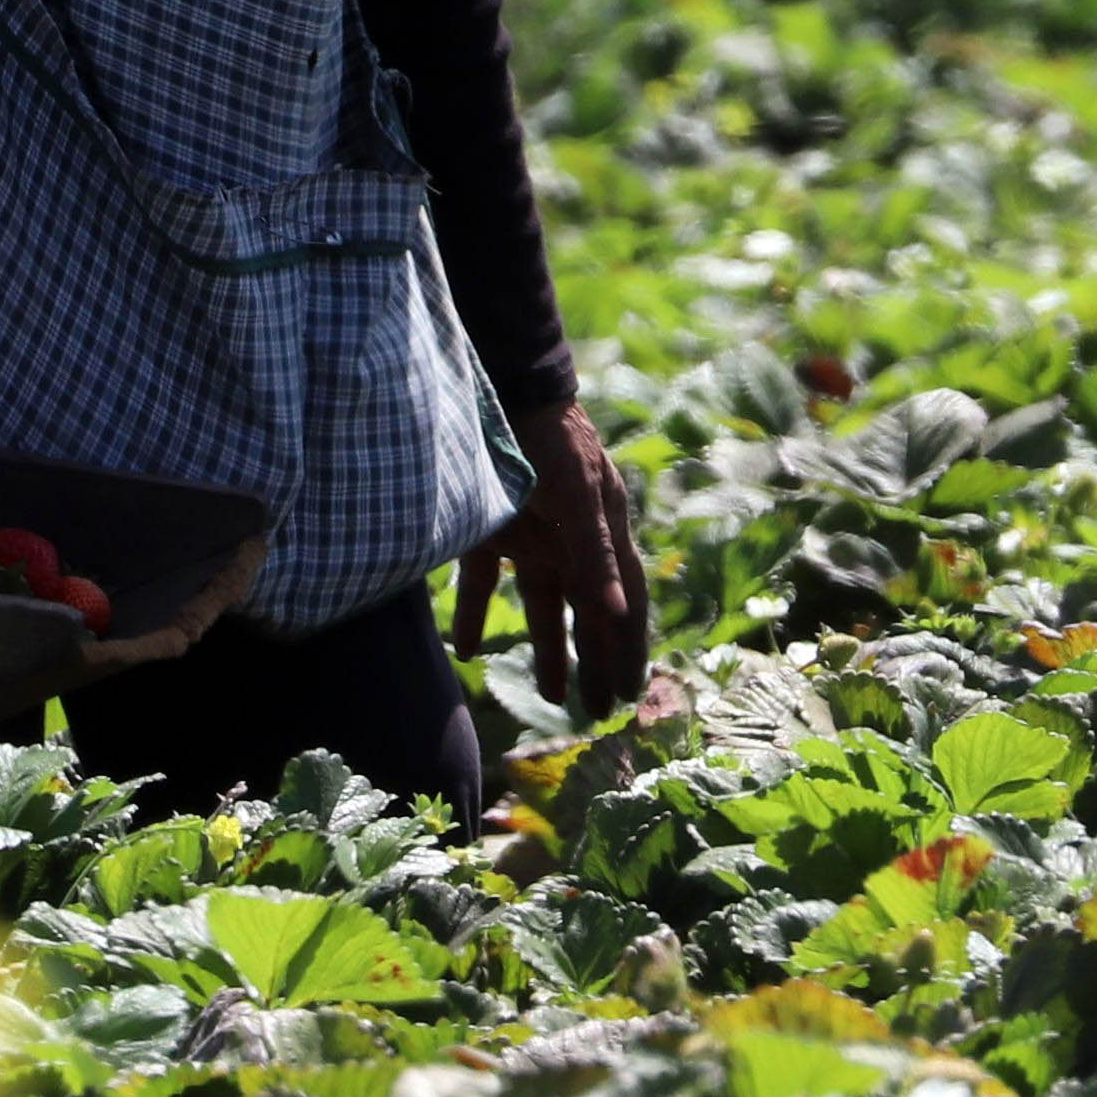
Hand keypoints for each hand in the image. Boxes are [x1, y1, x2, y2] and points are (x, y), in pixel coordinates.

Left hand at [458, 398, 654, 725]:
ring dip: (546, 650)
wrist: (503, 384)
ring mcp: (531, 535)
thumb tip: (617, 615)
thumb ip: (592, 553)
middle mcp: (571, 540)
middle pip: (586, 613)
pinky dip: (473, 616)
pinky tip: (464, 650)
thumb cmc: (550, 436)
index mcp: (604, 532)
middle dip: (592, 661)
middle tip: (596, 712)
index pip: (624, 603)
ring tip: (552, 698)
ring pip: (541, 606)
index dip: (629, 649)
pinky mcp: (491, 527)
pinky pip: (483, 582)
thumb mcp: (574, 494)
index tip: (631, 694)